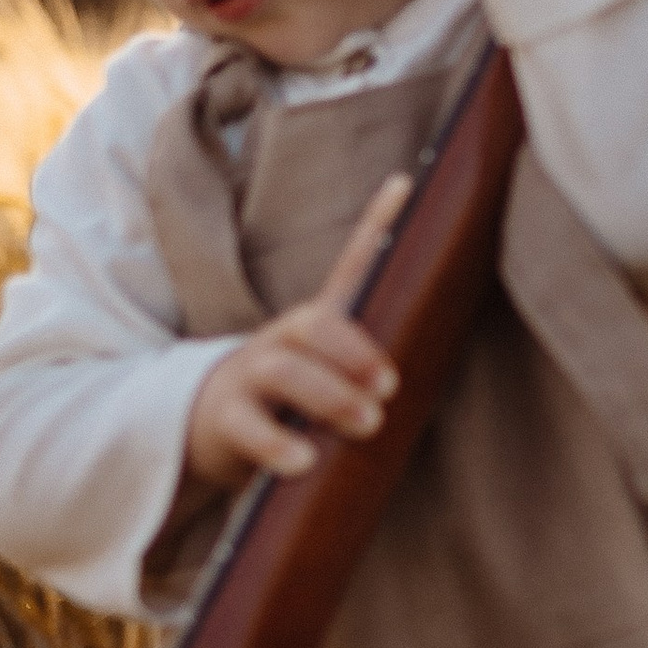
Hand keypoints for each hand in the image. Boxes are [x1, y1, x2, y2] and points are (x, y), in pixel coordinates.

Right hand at [181, 175, 410, 494]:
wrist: (209, 427)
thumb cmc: (291, 402)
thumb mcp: (330, 376)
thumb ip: (370, 371)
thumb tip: (438, 368)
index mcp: (316, 325)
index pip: (350, 269)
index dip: (376, 226)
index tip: (405, 186)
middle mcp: (281, 340)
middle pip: (314, 325)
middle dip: (354, 351)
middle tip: (389, 386)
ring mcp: (249, 375)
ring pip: (282, 372)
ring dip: (328, 395)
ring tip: (367, 422)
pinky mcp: (225, 417)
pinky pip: (247, 427)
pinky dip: (277, 444)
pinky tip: (303, 461)